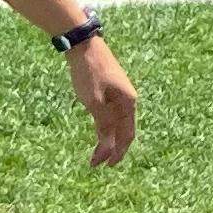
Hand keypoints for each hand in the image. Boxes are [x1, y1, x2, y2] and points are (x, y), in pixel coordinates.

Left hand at [68, 37, 137, 167]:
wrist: (84, 46)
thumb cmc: (90, 73)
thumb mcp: (94, 102)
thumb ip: (103, 125)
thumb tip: (110, 147)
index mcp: (128, 103)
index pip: (127, 134)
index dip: (119, 152)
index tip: (107, 166)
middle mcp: (127, 100)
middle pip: (122, 131)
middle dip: (111, 149)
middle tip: (97, 164)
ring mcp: (118, 95)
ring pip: (115, 123)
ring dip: (106, 139)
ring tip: (95, 153)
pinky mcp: (109, 90)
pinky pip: (109, 114)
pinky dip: (103, 127)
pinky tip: (96, 132)